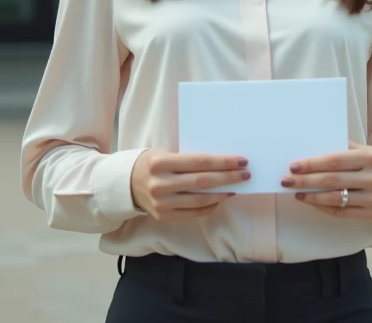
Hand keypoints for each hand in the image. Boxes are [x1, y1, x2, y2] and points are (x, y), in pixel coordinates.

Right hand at [131, 149, 249, 222]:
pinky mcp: (164, 217)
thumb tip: (222, 163)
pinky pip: (194, 213)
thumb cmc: (151, 164)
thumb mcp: (164, 153)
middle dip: (228, 177)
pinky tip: (220, 198)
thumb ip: (188, 160)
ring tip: (236, 186)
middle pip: (203, 181)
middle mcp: (160, 184)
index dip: (223, 162)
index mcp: (161, 163)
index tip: (241, 160)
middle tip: (246, 174)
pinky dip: (210, 206)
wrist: (126, 184)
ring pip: (200, 200)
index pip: (200, 162)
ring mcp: (162, 204)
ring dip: (222, 193)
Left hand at [281, 141, 371, 218]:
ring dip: (311, 196)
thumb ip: (339, 149)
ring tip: (296, 192)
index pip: (335, 160)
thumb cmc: (368, 163)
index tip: (293, 167)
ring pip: (335, 199)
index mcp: (371, 156)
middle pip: (332, 180)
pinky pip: (341, 212)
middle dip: (306, 181)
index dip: (312, 164)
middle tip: (286, 180)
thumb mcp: (360, 150)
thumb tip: (307, 151)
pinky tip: (310, 201)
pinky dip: (322, 207)